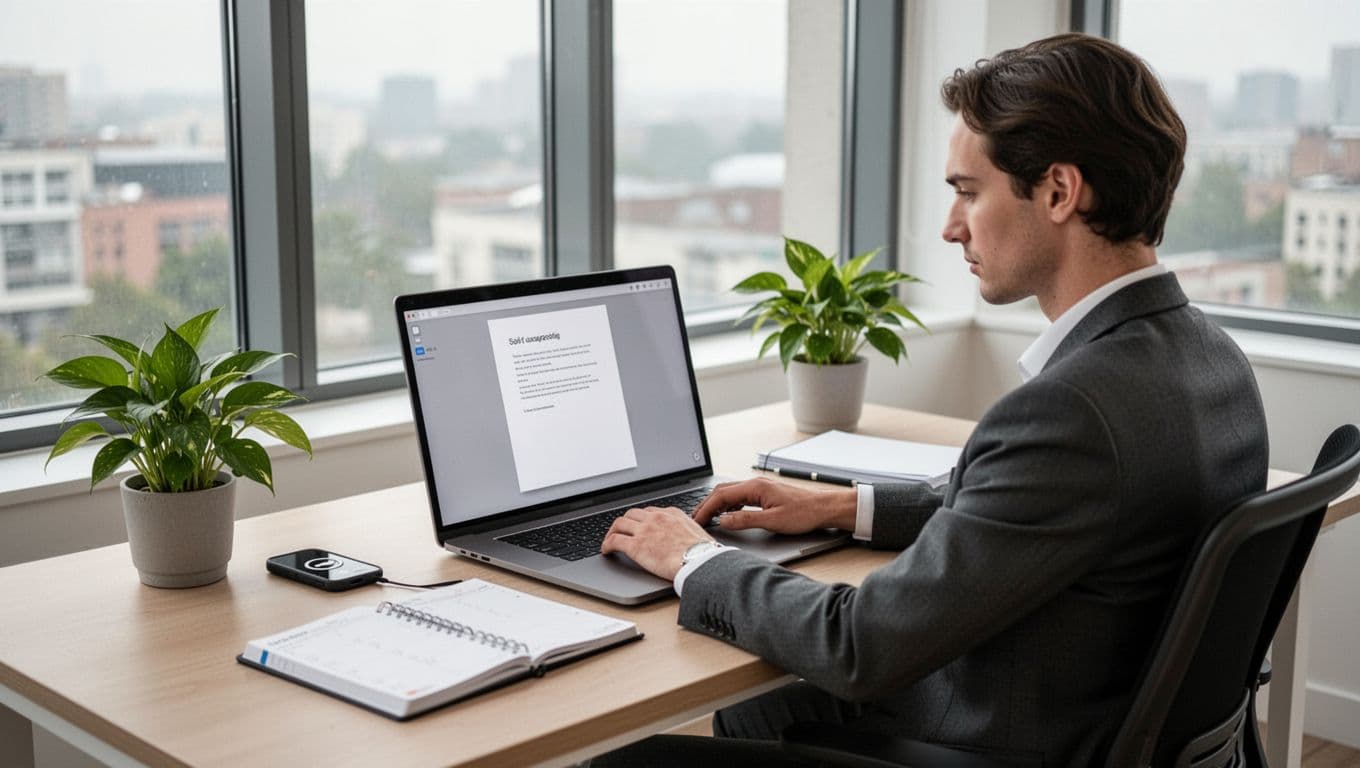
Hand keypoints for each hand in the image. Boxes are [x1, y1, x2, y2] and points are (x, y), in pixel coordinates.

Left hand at [600, 506, 710, 580]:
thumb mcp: (698, 533)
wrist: (699, 561)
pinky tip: (606, 550)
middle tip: (621, 530)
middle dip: (625, 521)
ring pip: (620, 523)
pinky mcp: (635, 546)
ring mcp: (644, 530)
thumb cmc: (704, 552)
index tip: (639, 525)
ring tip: (609, 539)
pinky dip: (606, 544)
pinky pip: (614, 540)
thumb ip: (687, 531)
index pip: (650, 511)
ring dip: (612, 531)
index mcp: (671, 514)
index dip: (641, 519)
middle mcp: (656, 518)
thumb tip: (689, 538)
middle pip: (632, 514)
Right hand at [692, 477, 857, 533]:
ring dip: (716, 505)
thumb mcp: (772, 521)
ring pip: (730, 493)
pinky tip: (727, 514)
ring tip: (707, 518)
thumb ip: (745, 520)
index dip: (705, 508)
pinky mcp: (764, 493)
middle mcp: (755, 483)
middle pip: (722, 491)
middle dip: (706, 505)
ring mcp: (759, 487)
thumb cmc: (803, 513)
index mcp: (754, 487)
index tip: (696, 520)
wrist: (823, 508)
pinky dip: (728, 505)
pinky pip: (739, 496)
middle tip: (695, 519)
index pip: (721, 495)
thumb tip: (723, 520)